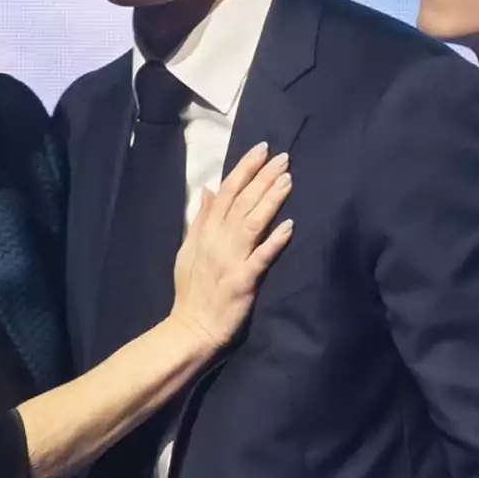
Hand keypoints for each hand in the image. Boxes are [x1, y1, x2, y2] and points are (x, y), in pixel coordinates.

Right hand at [168, 142, 292, 352]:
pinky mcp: (243, 280)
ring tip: (288, 179)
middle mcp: (218, 240)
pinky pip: (261, 257)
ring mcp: (231, 259)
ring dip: (270, 200)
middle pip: (242, 201)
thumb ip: (200, 219)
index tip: (261, 150)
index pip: (226, 192)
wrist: (192, 327)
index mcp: (206, 231)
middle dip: (263, 177)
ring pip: (252, 222)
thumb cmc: (192, 289)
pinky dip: (274, 240)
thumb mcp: (188, 249)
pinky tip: (289, 225)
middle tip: (283, 157)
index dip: (244, 169)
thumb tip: (207, 189)